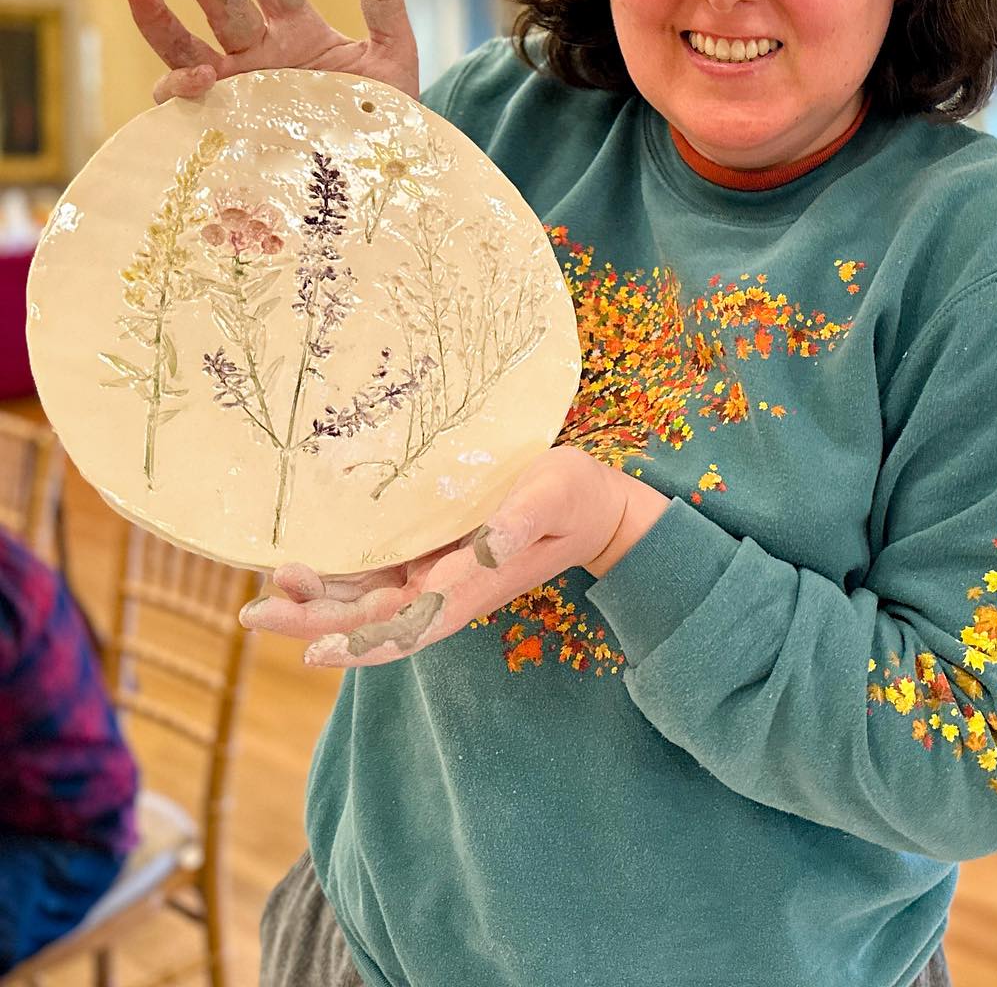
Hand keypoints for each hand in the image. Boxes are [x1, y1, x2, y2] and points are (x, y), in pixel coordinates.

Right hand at [127, 0, 420, 105]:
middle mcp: (260, 53)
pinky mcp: (229, 125)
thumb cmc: (388, 114)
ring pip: (189, 48)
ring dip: (160, 19)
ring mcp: (240, 88)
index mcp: (297, 29)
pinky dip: (185, 90)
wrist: (383, 174)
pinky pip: (192, 106)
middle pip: (220, 2)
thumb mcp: (394, 54)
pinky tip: (194, 79)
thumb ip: (384, 1)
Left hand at [238, 445, 670, 668]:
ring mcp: (432, 575)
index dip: (359, 644)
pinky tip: (301, 563)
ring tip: (268, 585)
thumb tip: (483, 545)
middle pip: (367, 620)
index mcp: (468, 589)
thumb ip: (518, 523)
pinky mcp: (428, 553)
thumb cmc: (574, 498)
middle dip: (311, 621)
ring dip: (313, 601)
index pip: (405, 628)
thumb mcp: (552, 498)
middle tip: (252, 613)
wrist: (591, 505)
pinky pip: (373, 571)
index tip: (313, 651)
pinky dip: (335, 574)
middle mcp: (441, 590)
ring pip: (362, 599)